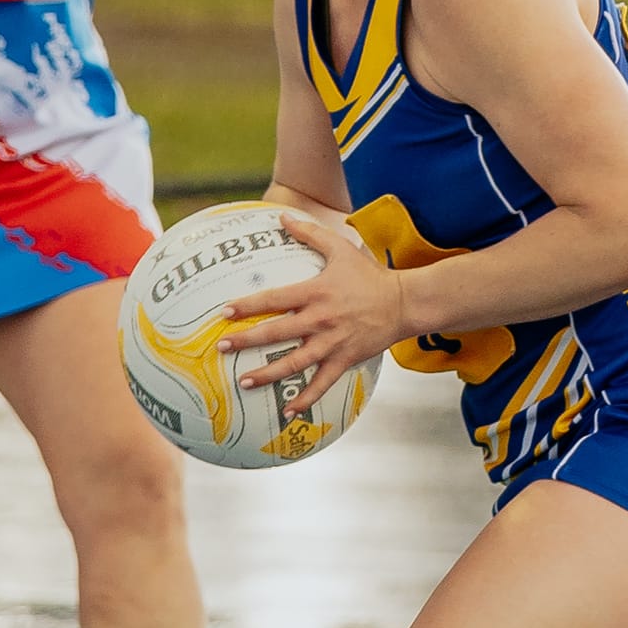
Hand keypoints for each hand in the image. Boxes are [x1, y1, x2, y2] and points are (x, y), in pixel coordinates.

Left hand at [218, 211, 406, 412]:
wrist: (404, 303)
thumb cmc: (369, 275)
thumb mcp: (340, 249)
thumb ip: (309, 234)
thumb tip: (282, 217)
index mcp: (315, 292)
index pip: (274, 299)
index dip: (248, 305)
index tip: (224, 312)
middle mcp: (320, 320)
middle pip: (277, 333)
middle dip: (247, 341)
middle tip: (222, 348)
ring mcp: (332, 343)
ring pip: (295, 362)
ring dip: (268, 374)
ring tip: (244, 382)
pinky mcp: (345, 359)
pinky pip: (322, 383)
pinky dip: (305, 399)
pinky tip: (287, 411)